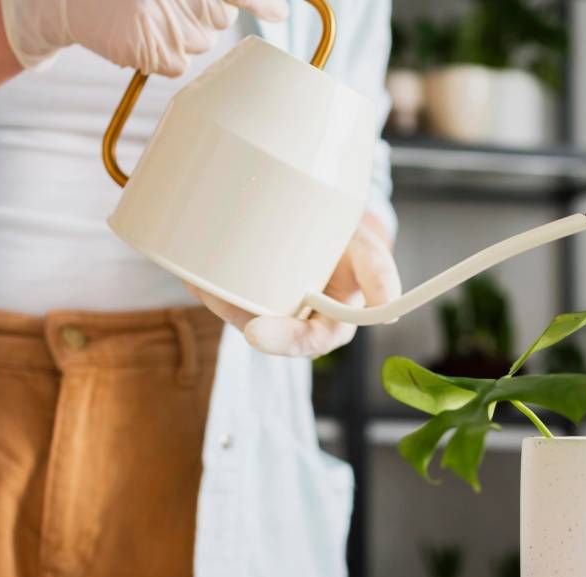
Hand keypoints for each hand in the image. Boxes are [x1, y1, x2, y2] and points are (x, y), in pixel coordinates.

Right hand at [0, 0, 288, 74]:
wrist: (65, 1)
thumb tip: (263, 7)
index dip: (262, 4)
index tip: (281, 15)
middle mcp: (185, 1)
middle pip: (218, 19)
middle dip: (201, 14)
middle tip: (164, 5)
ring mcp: (173, 28)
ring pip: (199, 42)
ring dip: (179, 33)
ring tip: (144, 18)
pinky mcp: (160, 56)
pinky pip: (178, 63)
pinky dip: (162, 53)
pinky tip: (138, 36)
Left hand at [190, 214, 401, 357]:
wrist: (332, 225)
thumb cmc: (351, 244)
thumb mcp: (370, 252)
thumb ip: (380, 276)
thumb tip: (394, 314)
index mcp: (330, 325)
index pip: (307, 342)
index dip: (282, 340)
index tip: (253, 331)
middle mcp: (297, 324)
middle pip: (263, 329)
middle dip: (234, 313)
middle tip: (209, 291)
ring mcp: (270, 311)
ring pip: (237, 312)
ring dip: (214, 297)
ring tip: (195, 274)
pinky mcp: (249, 297)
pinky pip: (225, 297)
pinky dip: (207, 284)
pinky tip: (192, 271)